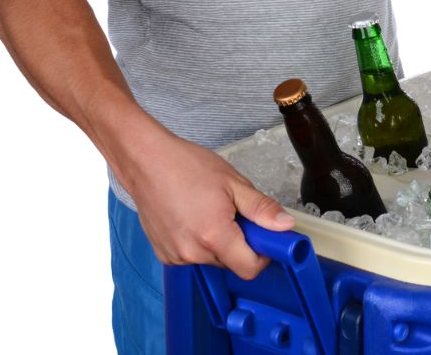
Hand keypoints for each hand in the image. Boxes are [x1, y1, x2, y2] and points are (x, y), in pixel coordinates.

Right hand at [120, 132, 294, 279]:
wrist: (146, 161)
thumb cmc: (186, 166)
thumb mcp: (233, 183)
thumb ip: (262, 208)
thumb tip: (285, 225)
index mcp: (214, 236)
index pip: (249, 269)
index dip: (263, 255)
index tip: (264, 237)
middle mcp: (192, 253)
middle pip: (232, 263)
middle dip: (241, 243)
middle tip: (234, 213)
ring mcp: (175, 256)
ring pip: (212, 259)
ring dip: (219, 242)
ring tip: (210, 211)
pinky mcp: (163, 253)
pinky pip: (193, 256)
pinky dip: (199, 242)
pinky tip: (193, 217)